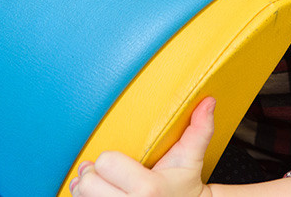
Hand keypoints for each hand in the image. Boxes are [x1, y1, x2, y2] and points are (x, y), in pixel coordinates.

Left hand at [70, 97, 215, 196]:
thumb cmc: (184, 188)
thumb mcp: (190, 160)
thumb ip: (199, 129)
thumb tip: (208, 102)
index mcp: (148, 188)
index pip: (106, 163)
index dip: (109, 159)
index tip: (117, 160)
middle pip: (88, 183)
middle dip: (94, 174)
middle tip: (106, 172)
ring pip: (81, 196)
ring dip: (86, 189)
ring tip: (101, 184)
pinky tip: (100, 195)